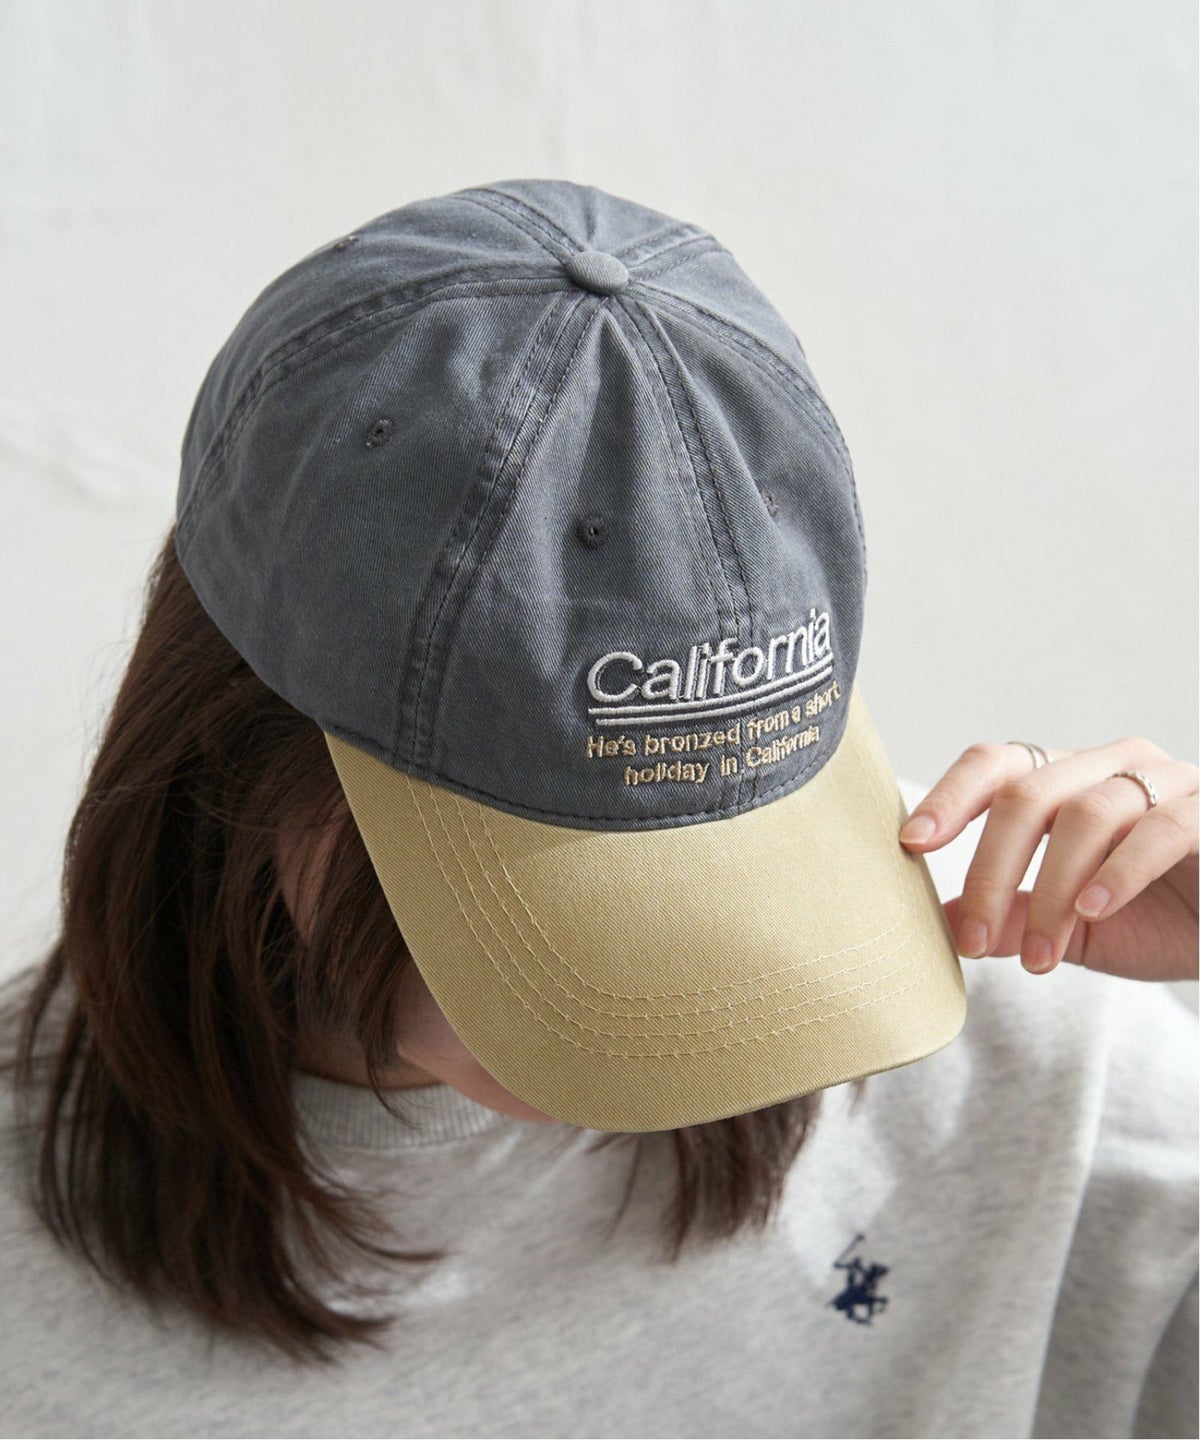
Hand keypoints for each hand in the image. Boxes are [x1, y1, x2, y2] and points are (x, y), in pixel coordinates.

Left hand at [898, 738, 1198, 982]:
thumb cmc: (1158, 921)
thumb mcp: (1071, 929)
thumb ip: (1012, 918)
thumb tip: (942, 922)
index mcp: (1066, 780)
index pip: (994, 765)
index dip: (950, 797)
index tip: (910, 844)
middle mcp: (1111, 766)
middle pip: (1026, 794)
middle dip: (990, 870)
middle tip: (974, 942)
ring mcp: (1166, 780)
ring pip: (1086, 815)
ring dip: (1052, 892)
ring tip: (1039, 956)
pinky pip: (1156, 829)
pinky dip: (1117, 873)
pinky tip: (1093, 912)